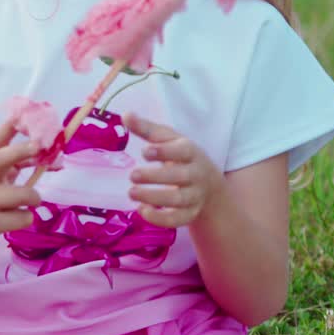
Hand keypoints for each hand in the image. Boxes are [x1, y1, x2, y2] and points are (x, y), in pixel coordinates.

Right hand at [0, 116, 41, 241]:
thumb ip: (19, 161)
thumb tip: (53, 157)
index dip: (10, 127)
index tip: (23, 117)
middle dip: (20, 151)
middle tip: (39, 147)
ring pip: (23, 195)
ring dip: (34, 197)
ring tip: (30, 201)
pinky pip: (22, 218)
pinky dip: (26, 217)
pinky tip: (17, 217)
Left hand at [125, 113, 226, 227]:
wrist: (209, 184)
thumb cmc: (181, 156)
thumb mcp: (168, 139)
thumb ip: (147, 129)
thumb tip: (125, 114)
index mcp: (191, 152)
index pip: (182, 151)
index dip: (164, 152)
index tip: (145, 152)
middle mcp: (196, 174)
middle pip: (180, 176)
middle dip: (155, 177)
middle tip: (132, 175)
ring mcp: (195, 196)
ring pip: (178, 200)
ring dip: (154, 198)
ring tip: (131, 192)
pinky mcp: (190, 213)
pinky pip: (177, 220)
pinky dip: (160, 219)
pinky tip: (141, 210)